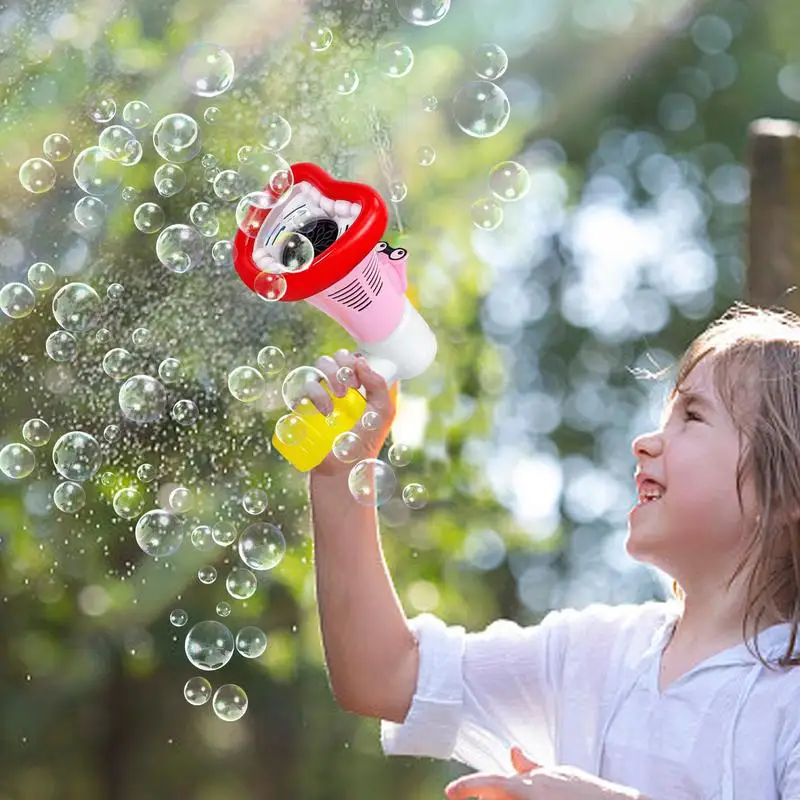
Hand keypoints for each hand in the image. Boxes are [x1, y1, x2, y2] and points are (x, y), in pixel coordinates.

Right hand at [307, 349, 395, 477]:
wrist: (342, 469)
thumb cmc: (365, 442)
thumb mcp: (382, 413)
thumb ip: (380, 385)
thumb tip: (360, 361)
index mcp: (354, 384)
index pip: (348, 359)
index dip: (351, 360)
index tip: (358, 380)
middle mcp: (333, 387)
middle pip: (330, 359)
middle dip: (338, 368)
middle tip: (347, 389)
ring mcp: (316, 396)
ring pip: (314, 370)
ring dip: (325, 381)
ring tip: (335, 404)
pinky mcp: (301, 408)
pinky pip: (299, 389)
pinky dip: (311, 394)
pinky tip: (323, 411)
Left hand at [443, 746, 641, 799]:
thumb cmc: (584, 794)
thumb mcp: (557, 776)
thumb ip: (530, 768)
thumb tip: (512, 752)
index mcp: (525, 787)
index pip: (487, 783)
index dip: (466, 787)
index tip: (449, 792)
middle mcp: (525, 799)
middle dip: (493, 799)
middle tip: (496, 796)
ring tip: (530, 796)